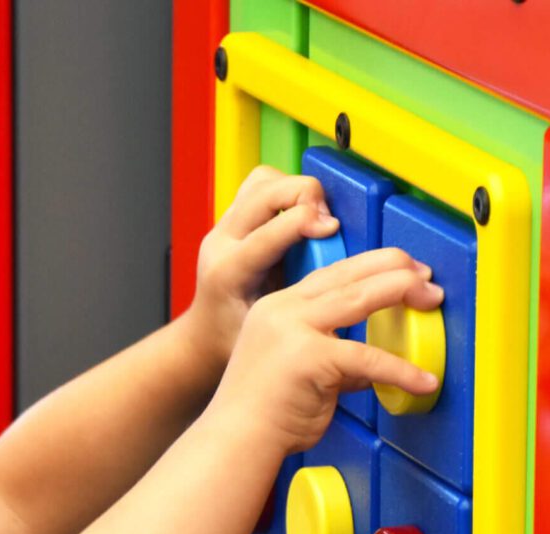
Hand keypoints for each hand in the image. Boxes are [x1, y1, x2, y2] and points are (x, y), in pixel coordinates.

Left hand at [178, 166, 338, 376]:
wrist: (207, 334)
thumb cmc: (236, 337)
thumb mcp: (273, 326)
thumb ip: (302, 301)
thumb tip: (342, 276)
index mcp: (229, 271)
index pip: (270, 230)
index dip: (308, 221)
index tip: (333, 230)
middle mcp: (222, 241)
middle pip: (266, 190)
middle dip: (306, 195)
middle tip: (328, 222)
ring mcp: (224, 226)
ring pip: (263, 179)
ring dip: (295, 188)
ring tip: (314, 215)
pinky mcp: (233, 218)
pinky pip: (261, 184)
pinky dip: (286, 190)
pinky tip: (298, 213)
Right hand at [209, 247, 443, 454]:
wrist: (236, 439)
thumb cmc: (262, 414)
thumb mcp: (300, 372)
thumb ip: (334, 361)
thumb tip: (371, 367)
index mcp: (278, 307)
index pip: (332, 273)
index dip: (372, 266)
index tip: (402, 268)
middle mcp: (284, 309)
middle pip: (349, 273)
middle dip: (395, 267)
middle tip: (426, 275)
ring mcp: (294, 329)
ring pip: (359, 295)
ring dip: (402, 291)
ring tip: (431, 298)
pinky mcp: (310, 357)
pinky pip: (368, 359)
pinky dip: (401, 370)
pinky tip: (422, 380)